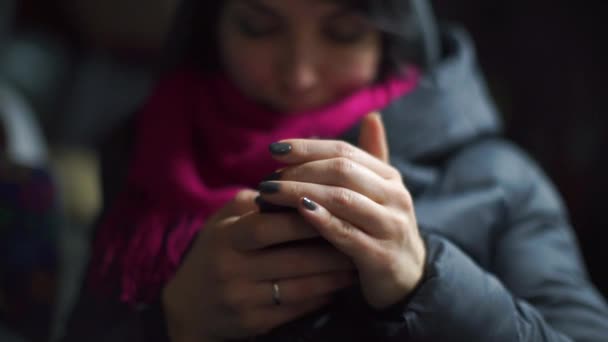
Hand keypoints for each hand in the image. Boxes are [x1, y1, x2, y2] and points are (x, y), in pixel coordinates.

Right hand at [162, 190, 355, 341]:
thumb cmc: (217, 251)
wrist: (189, 306)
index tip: (337, 210)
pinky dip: (321, 297)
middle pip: (291, 257)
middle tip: (359, 238)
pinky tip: (338, 286)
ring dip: (333, 275)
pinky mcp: (251, 322)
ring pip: (299, 286)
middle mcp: (231, 268)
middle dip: (330, 248)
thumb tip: (298, 182)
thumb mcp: (225, 221)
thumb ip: (258, 203)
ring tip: (357, 263)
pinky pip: (295, 308)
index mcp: (226, 236)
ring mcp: (241, 298)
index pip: (270, 225)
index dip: (305, 219)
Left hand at [258, 113, 426, 308]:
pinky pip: (346, 234)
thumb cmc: (381, 229)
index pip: (345, 151)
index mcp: (390, 177)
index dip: (308, 147)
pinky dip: (320, 220)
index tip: (274, 148)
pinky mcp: (381, 256)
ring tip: (269, 193)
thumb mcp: (377, 192)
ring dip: (300, 192)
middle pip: (342, 171)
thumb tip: (371, 115)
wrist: (407, 278)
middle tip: (268, 177)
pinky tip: (297, 212)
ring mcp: (390, 226)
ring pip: (341, 199)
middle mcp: (395, 197)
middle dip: (299, 170)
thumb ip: (368, 159)